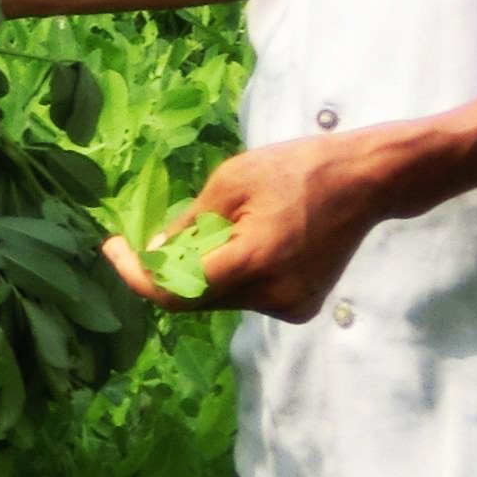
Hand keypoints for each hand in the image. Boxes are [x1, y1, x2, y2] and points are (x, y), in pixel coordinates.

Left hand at [108, 133, 389, 325]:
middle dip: (166, 271)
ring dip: (202, 271)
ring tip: (218, 228)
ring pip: (221, 300)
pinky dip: (232, 276)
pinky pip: (248, 298)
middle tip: (147, 239)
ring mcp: (290, 307)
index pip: (176, 290)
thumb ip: (189, 225)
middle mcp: (273, 295)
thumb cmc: (297, 169)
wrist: (365, 181)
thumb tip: (153, 256)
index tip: (112, 249)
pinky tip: (249, 241)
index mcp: (254, 261)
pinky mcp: (301, 308)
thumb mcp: (230, 182)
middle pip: (196, 298)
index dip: (137, 276)